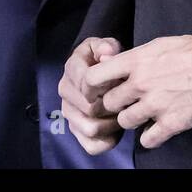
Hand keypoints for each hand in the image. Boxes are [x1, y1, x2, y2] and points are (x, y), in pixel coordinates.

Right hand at [58, 37, 125, 154]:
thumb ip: (107, 47)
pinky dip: (107, 140)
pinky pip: (92, 145)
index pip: (87, 82)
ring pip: (91, 128)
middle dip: (112, 105)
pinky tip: (115, 128)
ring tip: (121, 113)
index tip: (119, 81)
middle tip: (126, 100)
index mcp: (71, 68)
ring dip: (111, 123)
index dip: (107, 84)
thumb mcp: (107, 45)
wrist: (100, 72)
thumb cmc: (106, 59)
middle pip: (90, 107)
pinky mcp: (75, 130)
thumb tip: (107, 54)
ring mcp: (68, 112)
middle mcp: (65, 90)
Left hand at [91, 34, 191, 148]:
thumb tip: (105, 61)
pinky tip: (158, 126)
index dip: (93, 86)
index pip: (94, 77)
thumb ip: (131, 56)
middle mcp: (141, 83)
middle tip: (129, 102)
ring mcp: (156, 105)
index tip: (101, 89)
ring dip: (133, 119)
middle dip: (117, 103)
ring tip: (146, 113)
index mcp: (136, 61)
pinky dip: (151, 135)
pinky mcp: (173, 123)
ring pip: (125, 122)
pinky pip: (147, 140)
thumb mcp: (158, 44)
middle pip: (109, 103)